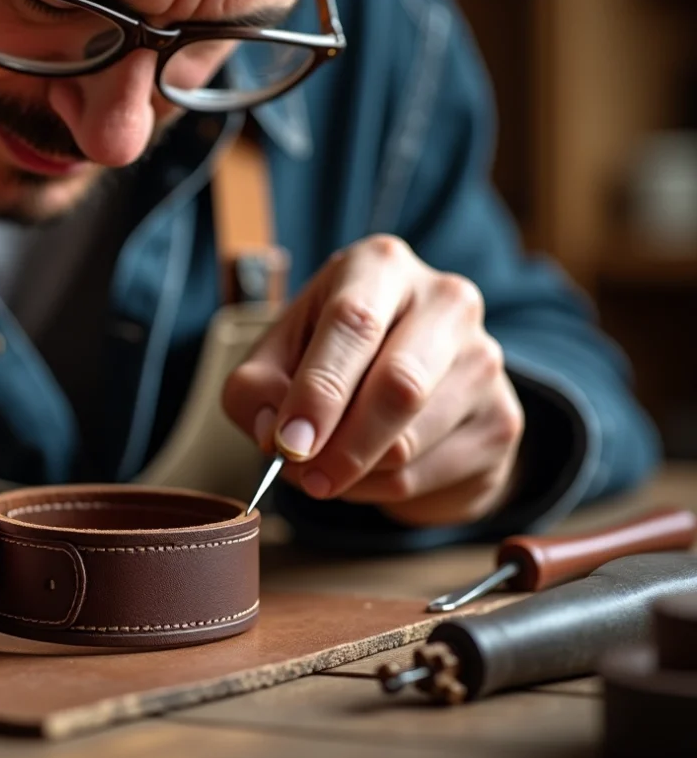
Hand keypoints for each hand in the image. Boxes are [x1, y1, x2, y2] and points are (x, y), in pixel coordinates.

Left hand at [223, 235, 524, 526]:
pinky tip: (366, 473)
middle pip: (399, 384)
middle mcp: (445, 300)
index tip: (289, 444)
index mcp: (379, 267)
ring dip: (352, 473)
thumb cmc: (327, 359)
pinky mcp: (501, 418)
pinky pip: (426, 473)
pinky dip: (379, 490)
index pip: (353, 323)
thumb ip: (256, 390)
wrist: (408, 384)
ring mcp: (484, 358)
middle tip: (303, 474)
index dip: (319, 391)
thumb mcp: (274, 359)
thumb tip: (274, 434)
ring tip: (325, 468)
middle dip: (342, 444)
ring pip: (410, 441)